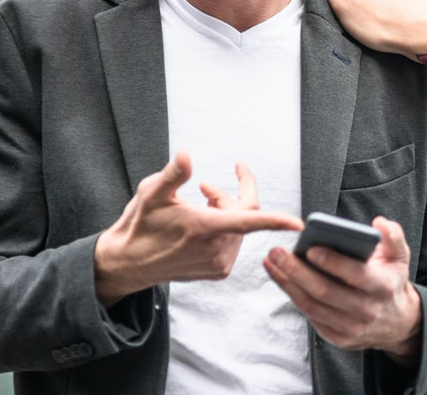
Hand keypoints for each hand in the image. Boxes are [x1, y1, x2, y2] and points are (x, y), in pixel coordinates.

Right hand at [93, 151, 303, 305]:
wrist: (128, 263)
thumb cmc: (139, 226)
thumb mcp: (152, 193)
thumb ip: (174, 173)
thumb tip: (187, 154)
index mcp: (205, 228)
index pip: (250, 220)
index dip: (276, 220)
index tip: (298, 223)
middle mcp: (215, 249)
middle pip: (244, 213)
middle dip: (231, 194)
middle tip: (205, 186)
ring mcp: (218, 263)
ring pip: (239, 228)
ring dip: (225, 210)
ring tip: (199, 202)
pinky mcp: (217, 271)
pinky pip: (232, 242)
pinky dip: (223, 228)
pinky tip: (201, 224)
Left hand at [264, 216, 421, 364]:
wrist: (397, 322)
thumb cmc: (391, 281)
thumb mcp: (400, 257)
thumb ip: (393, 236)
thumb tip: (379, 223)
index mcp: (383, 286)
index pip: (356, 275)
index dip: (332, 262)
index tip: (310, 248)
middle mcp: (368, 310)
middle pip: (326, 291)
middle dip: (297, 271)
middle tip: (277, 252)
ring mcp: (352, 328)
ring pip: (312, 305)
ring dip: (288, 283)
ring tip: (272, 262)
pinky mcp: (339, 338)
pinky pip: (311, 316)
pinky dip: (294, 296)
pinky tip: (281, 278)